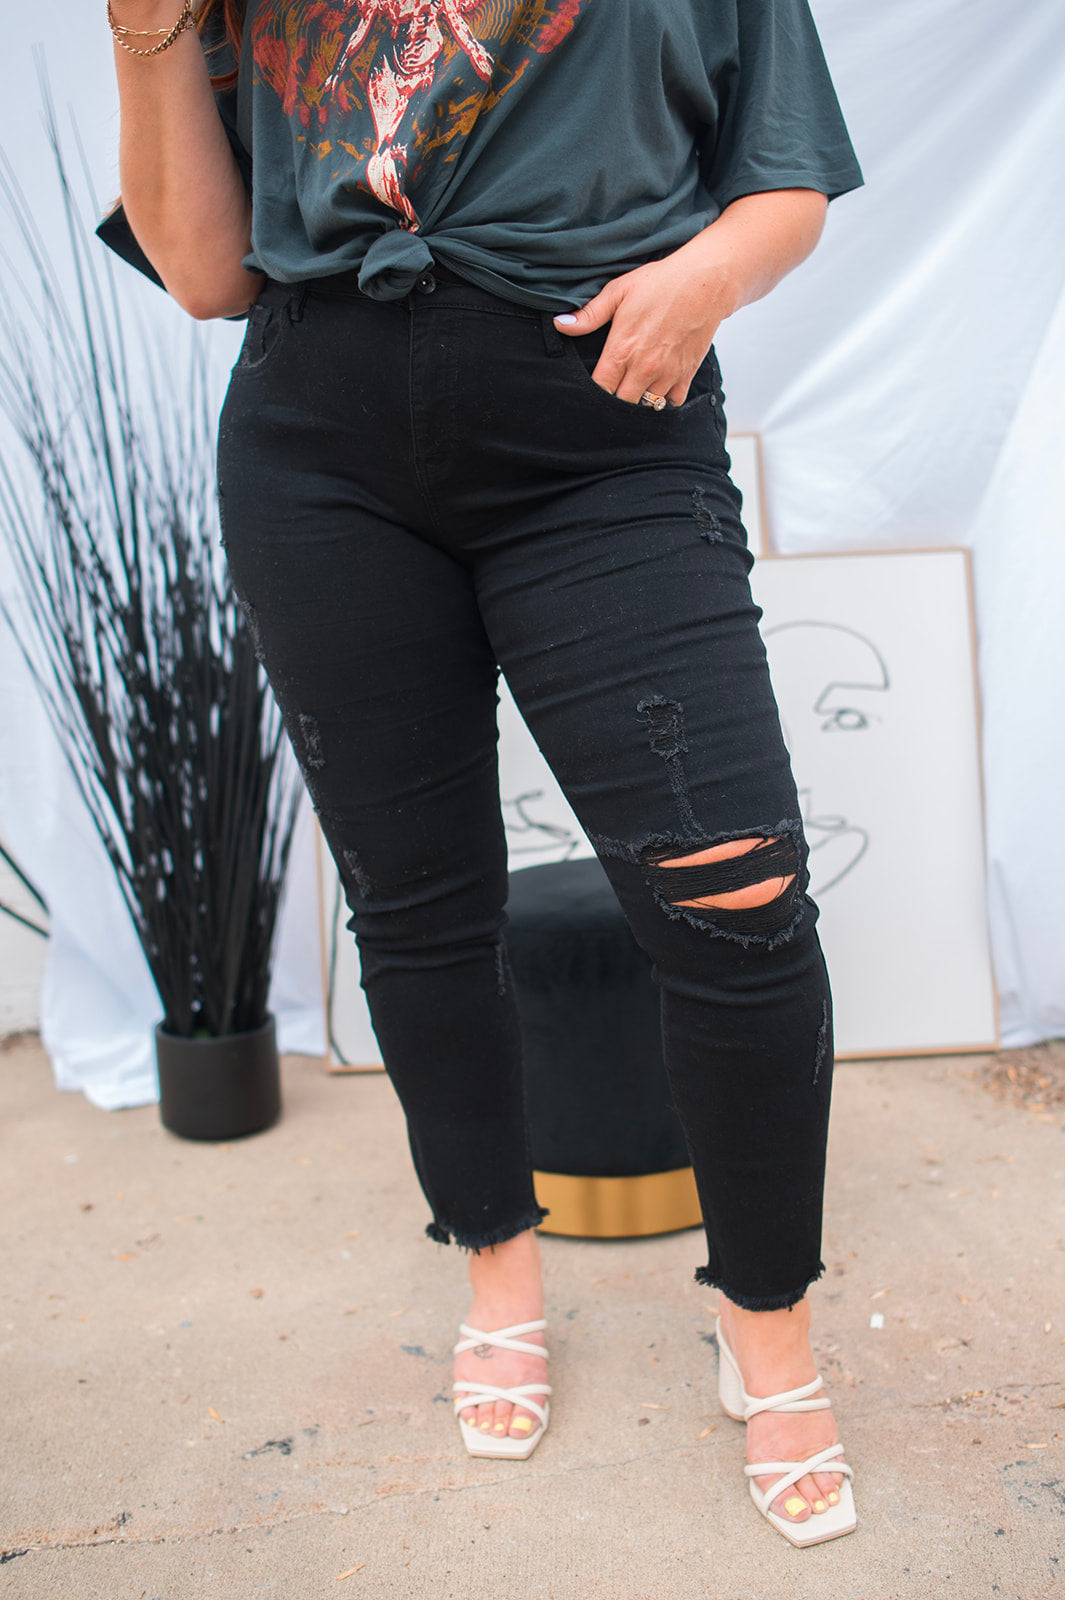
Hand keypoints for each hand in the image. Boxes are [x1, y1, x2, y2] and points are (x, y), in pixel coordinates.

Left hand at [552, 190, 828, 405]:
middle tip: (613, 389)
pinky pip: (671, 402)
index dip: (593, 393)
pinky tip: (658, 385)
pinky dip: (664, 398)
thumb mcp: (619, 290)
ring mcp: (667, 374)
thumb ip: (589, 314)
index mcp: (622, 349)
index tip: (592, 387)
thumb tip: (560, 324)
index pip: (600, 389)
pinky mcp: (686, 374)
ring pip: (646, 406)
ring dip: (639, 400)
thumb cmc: (661, 282)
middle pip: (621, 404)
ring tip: (634, 387)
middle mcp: (644, 368)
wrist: (706, 281)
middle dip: (614, 401)